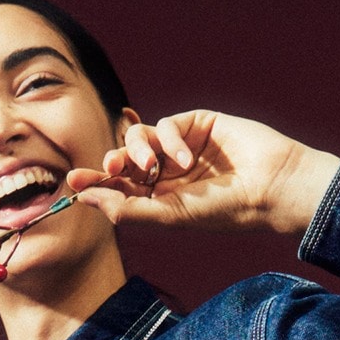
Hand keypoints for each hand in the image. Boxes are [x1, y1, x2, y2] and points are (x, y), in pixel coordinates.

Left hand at [65, 112, 339, 240]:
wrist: (266, 188)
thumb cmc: (221, 211)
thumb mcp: (169, 216)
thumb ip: (127, 210)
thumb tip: (88, 200)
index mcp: (158, 200)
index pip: (118, 189)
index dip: (95, 184)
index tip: (73, 183)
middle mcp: (166, 173)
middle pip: (123, 160)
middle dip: (113, 163)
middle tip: (110, 168)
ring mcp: (180, 147)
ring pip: (140, 137)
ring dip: (139, 149)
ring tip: (151, 167)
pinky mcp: (196, 124)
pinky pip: (166, 124)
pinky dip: (170, 140)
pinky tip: (187, 159)